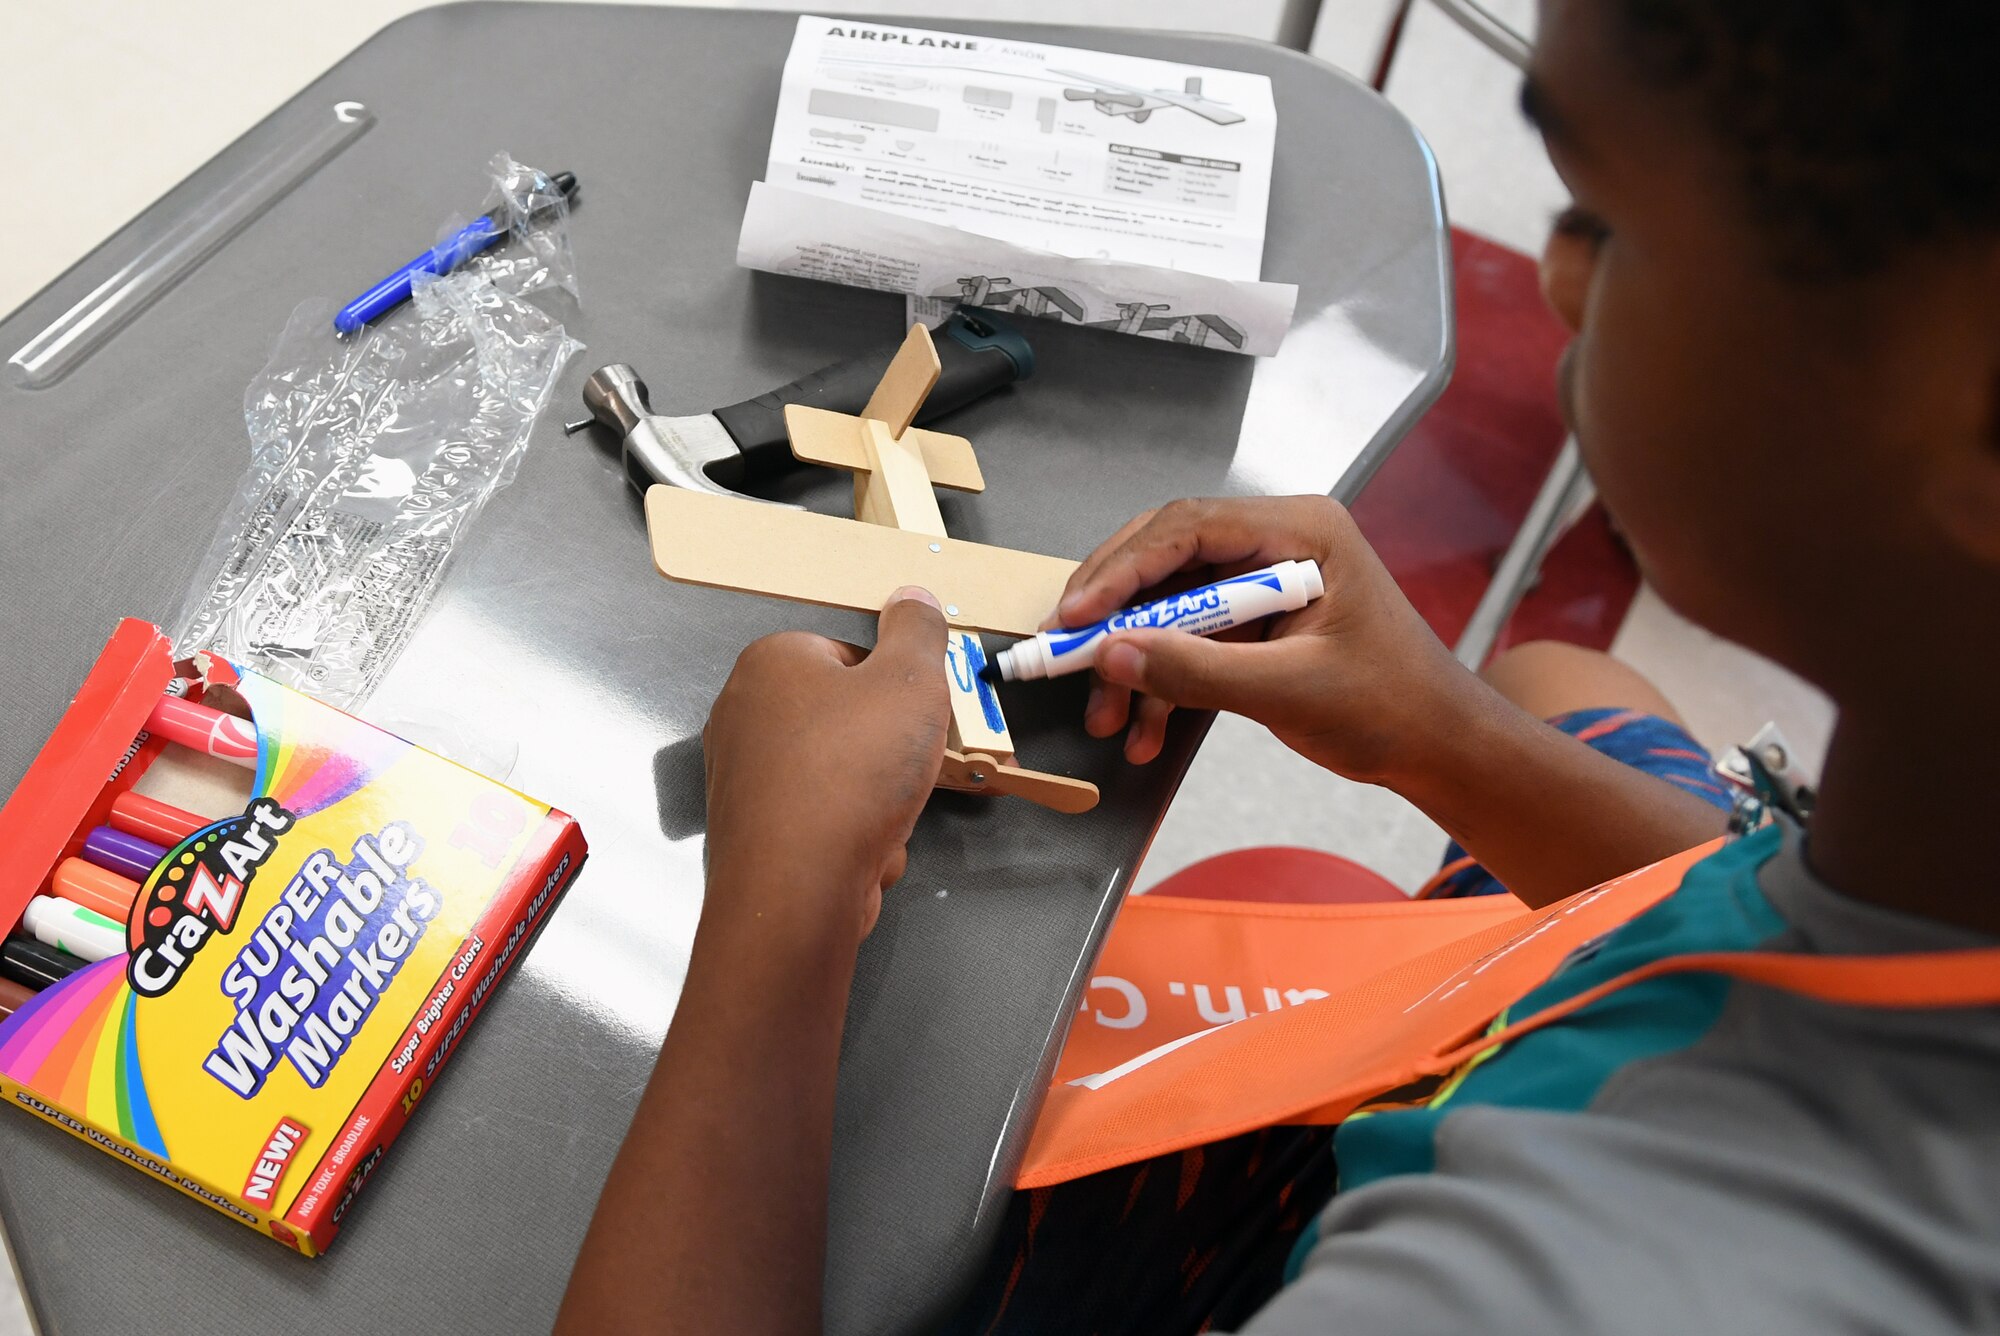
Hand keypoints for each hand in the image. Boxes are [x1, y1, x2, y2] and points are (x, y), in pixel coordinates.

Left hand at [702, 587, 949, 944]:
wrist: (798, 889)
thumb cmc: (849, 776)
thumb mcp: (911, 681)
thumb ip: (918, 632)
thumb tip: (914, 599)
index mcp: (771, 661)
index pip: (849, 653)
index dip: (895, 684)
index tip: (918, 710)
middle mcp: (744, 713)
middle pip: (846, 717)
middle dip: (889, 749)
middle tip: (911, 765)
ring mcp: (744, 776)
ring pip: (842, 775)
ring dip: (879, 797)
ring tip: (886, 813)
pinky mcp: (755, 831)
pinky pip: (824, 820)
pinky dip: (853, 835)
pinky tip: (864, 850)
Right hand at [1056, 496, 1480, 783]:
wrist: (1440, 747)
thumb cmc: (1393, 705)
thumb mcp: (1288, 689)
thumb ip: (1195, 670)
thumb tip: (1111, 654)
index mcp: (1300, 531)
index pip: (1188, 528)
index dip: (1123, 569)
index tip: (1077, 615)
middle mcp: (1276, 544)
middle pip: (1167, 560)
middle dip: (1115, 616)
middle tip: (1065, 654)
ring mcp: (1263, 583)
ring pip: (1170, 607)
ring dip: (1133, 662)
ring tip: (1107, 718)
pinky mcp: (1256, 624)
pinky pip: (1190, 641)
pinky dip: (1163, 684)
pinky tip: (1145, 731)